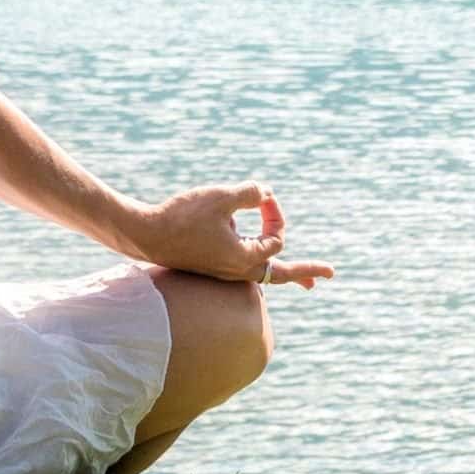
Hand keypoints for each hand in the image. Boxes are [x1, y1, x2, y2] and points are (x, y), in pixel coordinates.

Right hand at [126, 183, 335, 289]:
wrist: (145, 235)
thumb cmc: (181, 217)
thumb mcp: (220, 197)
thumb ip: (249, 192)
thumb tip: (264, 193)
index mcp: (245, 259)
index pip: (276, 237)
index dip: (274, 213)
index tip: (260, 195)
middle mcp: (238, 271)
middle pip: (281, 275)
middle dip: (305, 272)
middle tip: (329, 275)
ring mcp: (225, 271)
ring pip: (265, 276)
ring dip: (286, 273)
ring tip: (305, 281)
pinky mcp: (212, 267)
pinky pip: (247, 271)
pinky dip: (262, 266)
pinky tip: (260, 261)